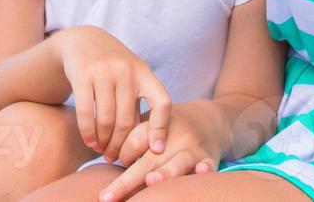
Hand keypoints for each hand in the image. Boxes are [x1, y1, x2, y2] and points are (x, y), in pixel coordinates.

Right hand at [51, 26, 170, 161]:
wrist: (83, 39)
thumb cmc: (113, 67)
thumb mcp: (131, 76)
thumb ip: (138, 103)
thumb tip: (149, 144)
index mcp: (144, 72)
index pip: (162, 102)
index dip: (162, 128)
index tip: (157, 150)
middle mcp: (126, 70)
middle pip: (128, 120)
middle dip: (121, 145)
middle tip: (115, 158)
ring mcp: (104, 71)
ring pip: (107, 120)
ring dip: (104, 142)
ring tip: (102, 151)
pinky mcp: (83, 75)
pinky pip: (87, 113)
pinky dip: (89, 132)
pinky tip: (90, 141)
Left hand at [96, 101, 226, 201]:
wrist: (210, 119)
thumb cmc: (170, 127)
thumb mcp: (152, 123)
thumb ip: (133, 137)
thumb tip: (103, 155)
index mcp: (156, 126)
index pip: (134, 142)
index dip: (121, 154)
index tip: (110, 161)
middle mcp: (173, 137)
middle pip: (148, 160)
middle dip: (126, 182)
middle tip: (106, 197)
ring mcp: (191, 148)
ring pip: (177, 163)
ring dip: (164, 173)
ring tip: (150, 181)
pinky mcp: (209, 158)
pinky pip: (207, 165)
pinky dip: (203, 170)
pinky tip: (200, 172)